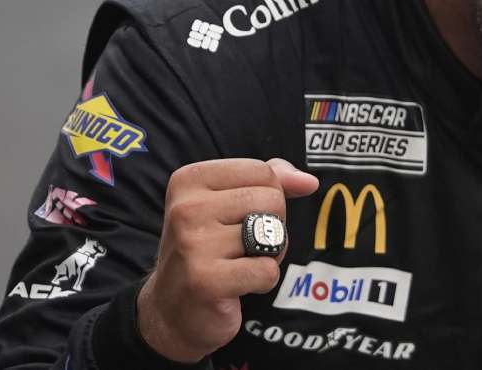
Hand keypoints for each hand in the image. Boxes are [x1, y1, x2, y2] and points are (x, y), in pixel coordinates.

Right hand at [137, 158, 317, 361]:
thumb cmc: (209, 250)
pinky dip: (263, 281)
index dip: (269, 197)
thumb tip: (309, 181)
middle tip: (242, 247)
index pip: (262, 171)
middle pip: (272, 200)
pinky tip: (237, 286)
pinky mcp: (205, 281)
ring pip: (273, 235)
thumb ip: (270, 182)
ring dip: (269, 254)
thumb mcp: (230, 203)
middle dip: (272, 226)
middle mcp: (185, 208)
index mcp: (189, 180)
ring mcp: (193, 245)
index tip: (241, 218)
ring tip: (239, 264)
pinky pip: (267, 270)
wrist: (172, 310)